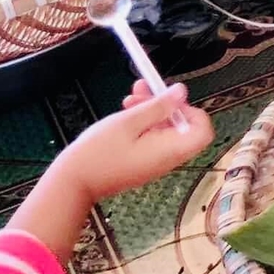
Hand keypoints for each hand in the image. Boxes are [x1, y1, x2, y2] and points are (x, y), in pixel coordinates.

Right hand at [60, 82, 213, 202]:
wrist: (71, 183)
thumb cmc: (97, 153)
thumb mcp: (129, 121)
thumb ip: (158, 106)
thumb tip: (182, 92)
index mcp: (170, 150)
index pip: (203, 131)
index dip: (192, 111)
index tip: (171, 99)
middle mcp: (167, 159)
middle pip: (181, 127)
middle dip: (165, 105)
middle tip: (143, 90)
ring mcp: (154, 163)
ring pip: (164, 130)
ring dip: (150, 111)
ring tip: (129, 99)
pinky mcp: (141, 163)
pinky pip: (151, 140)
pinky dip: (142, 124)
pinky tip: (125, 114)